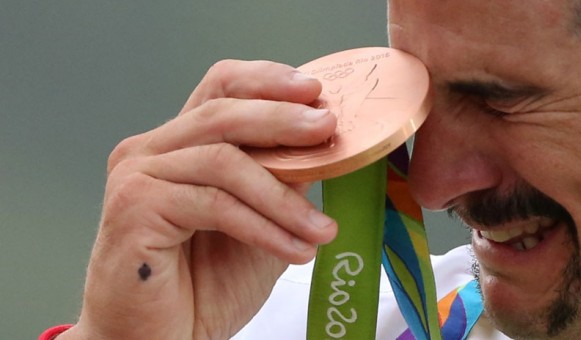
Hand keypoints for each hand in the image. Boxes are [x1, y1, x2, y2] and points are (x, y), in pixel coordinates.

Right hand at [62, 60, 337, 338]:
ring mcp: (138, 175)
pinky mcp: (134, 207)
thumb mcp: (261, 224)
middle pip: (223, 113)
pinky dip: (264, 226)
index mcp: (180, 145)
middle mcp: (152, 150)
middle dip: (283, 120)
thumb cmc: (203, 286)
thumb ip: (281, 183)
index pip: (221, 87)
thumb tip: (323, 148)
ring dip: (283, 198)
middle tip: (327, 130)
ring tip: (321, 229)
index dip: (267, 81)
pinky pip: (214, 204)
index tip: (314, 91)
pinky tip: (295, 249)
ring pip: (224, 161)